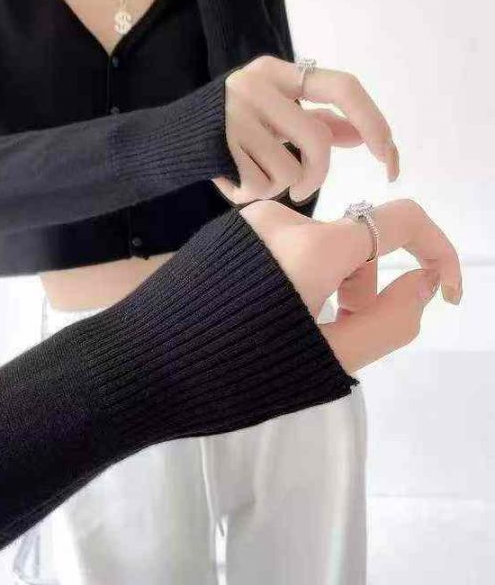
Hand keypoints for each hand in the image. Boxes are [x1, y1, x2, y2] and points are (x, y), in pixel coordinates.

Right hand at [214, 55, 399, 203]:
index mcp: (277, 72)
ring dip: (277, 188)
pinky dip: (250, 194)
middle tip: (304, 189)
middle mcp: (257, 85)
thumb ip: (314, 121)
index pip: (343, 88)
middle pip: (318, 142)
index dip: (374, 123)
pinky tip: (230, 181)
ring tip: (250, 178)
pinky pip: (259, 184)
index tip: (390, 158)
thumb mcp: (270, 116)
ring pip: (289, 171)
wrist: (163, 141)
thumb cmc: (225, 130)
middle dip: (318, 176)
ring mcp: (236, 114)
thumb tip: (364, 135)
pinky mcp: (219, 144)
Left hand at [240, 198, 461, 372]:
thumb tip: (422, 282)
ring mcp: (249, 219)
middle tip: (337, 330)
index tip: (442, 292)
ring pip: (319, 244)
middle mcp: (281, 218)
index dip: (436, 252)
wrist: (147, 363)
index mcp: (310, 246)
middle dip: (363, 287)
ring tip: (295, 326)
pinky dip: (297, 275)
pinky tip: (266, 311)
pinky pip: (285, 245)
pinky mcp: (226, 229)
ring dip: (329, 283)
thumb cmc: (236, 372)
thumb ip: (390, 322)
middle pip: (355, 242)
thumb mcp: (328, 359)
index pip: (399, 221)